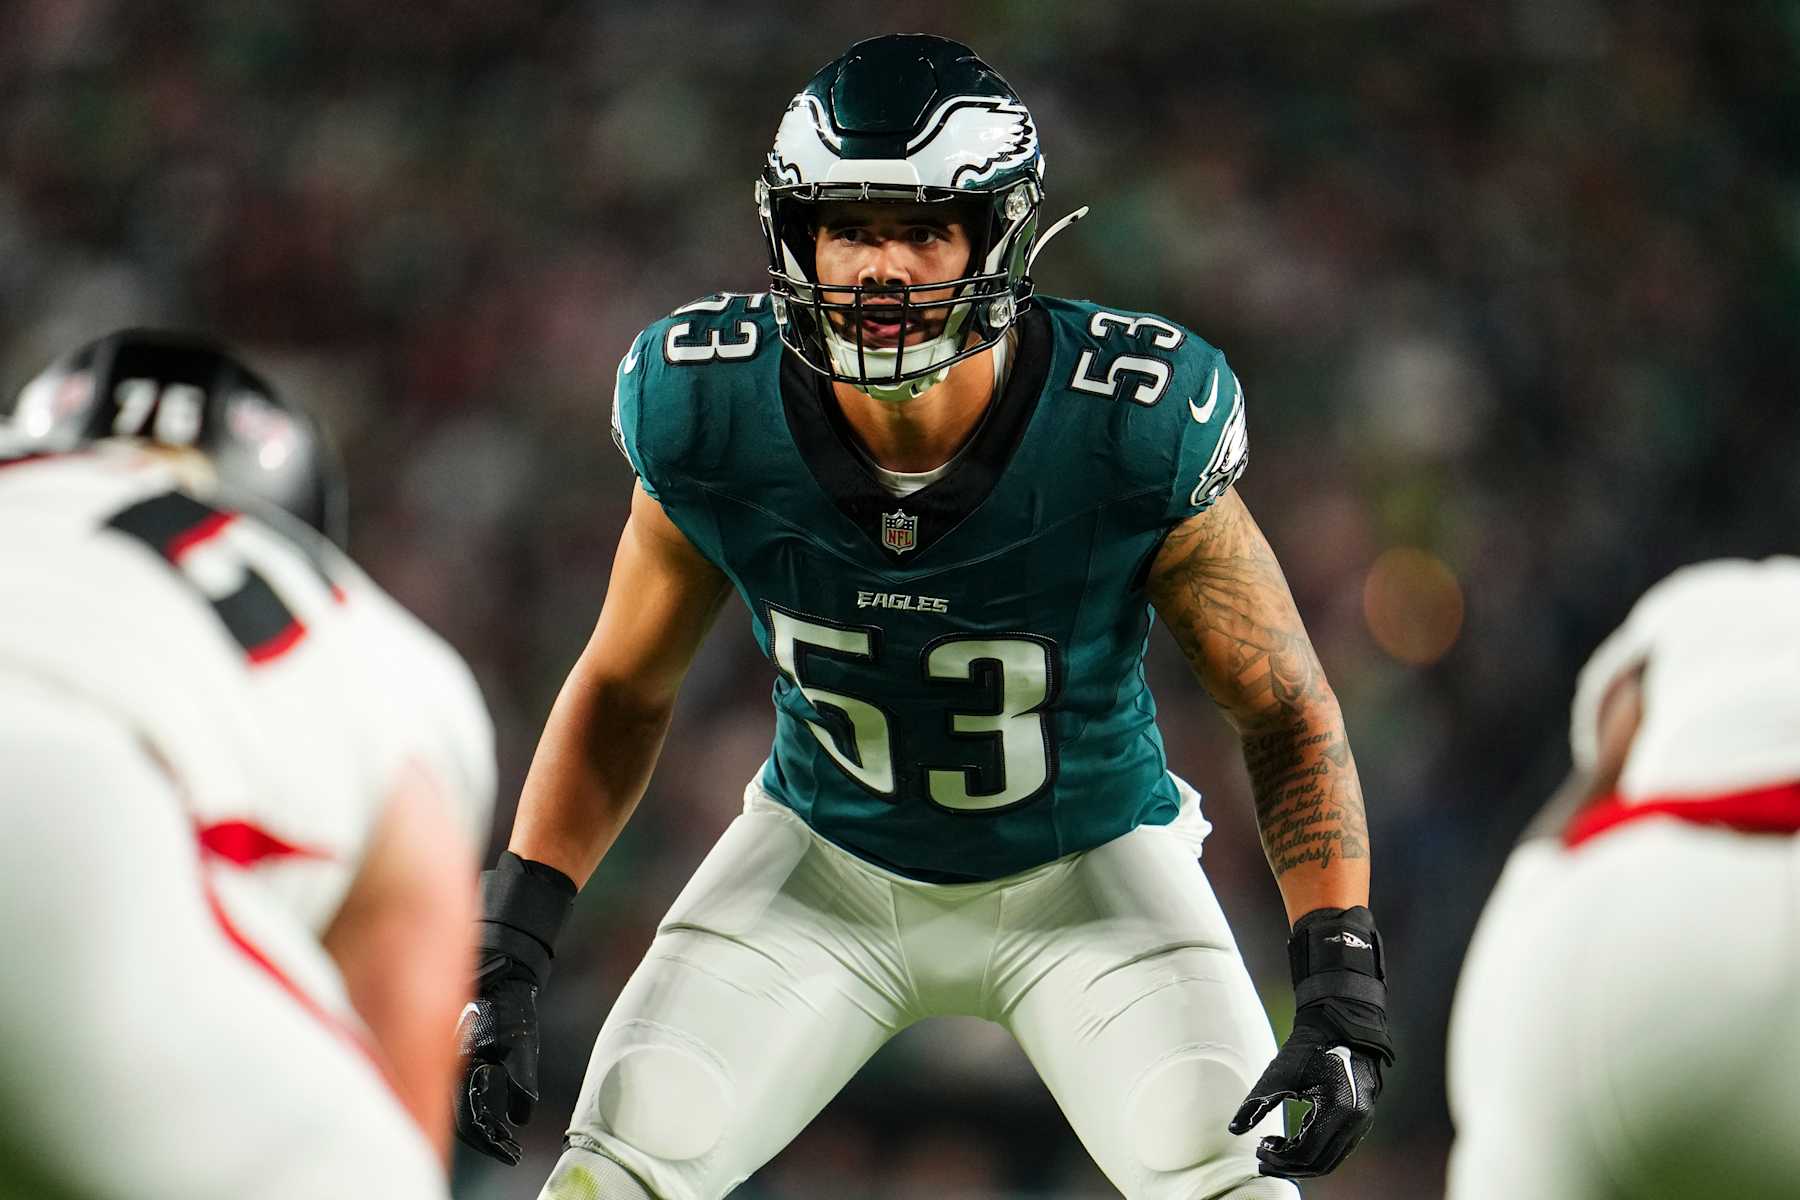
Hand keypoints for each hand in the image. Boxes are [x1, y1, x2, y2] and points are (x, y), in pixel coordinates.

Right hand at [454, 959, 541, 1165]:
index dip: (489, 1142)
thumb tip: (522, 1118)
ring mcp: (458, 1065)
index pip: (468, 1121)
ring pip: (465, 1106)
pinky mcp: (466, 1058)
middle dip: (487, 1138)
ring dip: (485, 1124)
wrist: (499, 974)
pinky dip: (483, 1106)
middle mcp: (453, 1072)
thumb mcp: (520, 1045)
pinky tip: (500, 1112)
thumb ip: (521, 1083)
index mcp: (460, 1071)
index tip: (510, 1153)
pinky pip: (468, 1091)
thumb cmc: (508, 1007)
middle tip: (511, 1151)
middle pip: (464, 1118)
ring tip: (507, 1138)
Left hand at [1230, 1016, 1382, 1177]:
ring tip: (1275, 1155)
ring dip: (1301, 1164)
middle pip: (1320, 1163)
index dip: (1278, 1157)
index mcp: (1337, 1107)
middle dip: (1289, 1166)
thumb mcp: (1279, 1074)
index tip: (1258, 1149)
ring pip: (1330, 1160)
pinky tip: (1293, 1144)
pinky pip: (1337, 1149)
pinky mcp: (1360, 1121)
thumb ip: (1256, 1103)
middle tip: (1263, 1160)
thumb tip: (1234, 1130)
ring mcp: (1362, 1122)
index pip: (1306, 1151)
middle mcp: (1355, 1120)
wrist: (1341, 1030)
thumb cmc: (1309, 1049)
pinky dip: (1315, 1153)